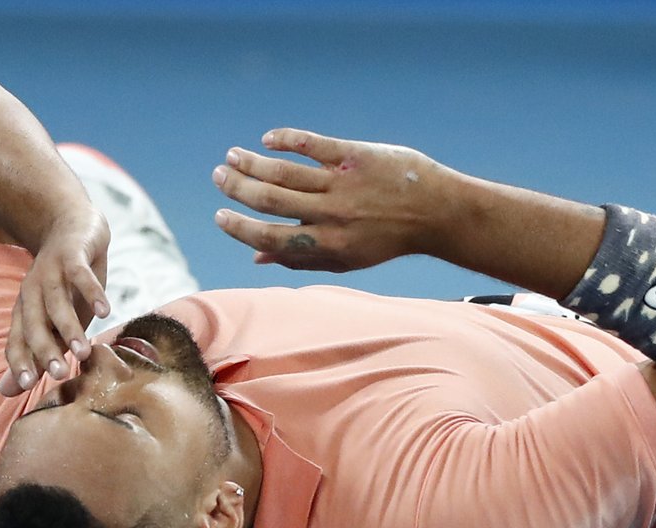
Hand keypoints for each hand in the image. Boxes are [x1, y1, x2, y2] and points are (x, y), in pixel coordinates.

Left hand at [0, 208, 110, 396]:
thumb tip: (4, 393)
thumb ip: (35, 354)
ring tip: (84, 350)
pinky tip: (106, 311)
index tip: (29, 386)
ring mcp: (51, 271)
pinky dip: (91, 292)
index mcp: (26, 310)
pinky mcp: (72, 254)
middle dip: (45, 350)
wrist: (72, 226)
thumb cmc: (66, 283)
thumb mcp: (52, 320)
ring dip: (69, 326)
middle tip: (60, 375)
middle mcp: (33, 292)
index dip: (21, 361)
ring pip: (56, 302)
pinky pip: (81, 275)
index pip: (18, 340)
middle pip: (34, 324)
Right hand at [212, 128, 446, 271]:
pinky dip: (285, 140)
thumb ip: (301, 259)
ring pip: (285, 171)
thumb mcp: (346, 259)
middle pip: (271, 199)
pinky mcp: (354, 155)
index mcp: (328, 244)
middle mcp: (332, 215)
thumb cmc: (387, 238)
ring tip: (232, 156)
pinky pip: (311, 144)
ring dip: (252, 162)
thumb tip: (257, 257)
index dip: (239, 227)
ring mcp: (342, 183)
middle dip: (238, 188)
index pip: (271, 236)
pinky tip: (267, 140)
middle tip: (219, 177)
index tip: (220, 215)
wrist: (436, 212)